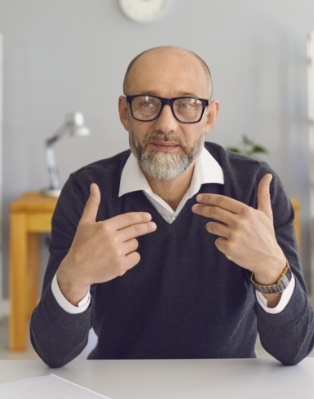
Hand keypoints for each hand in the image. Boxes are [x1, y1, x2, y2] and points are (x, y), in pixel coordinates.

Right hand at [57, 183, 156, 304]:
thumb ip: (92, 204)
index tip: (148, 217)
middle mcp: (112, 239)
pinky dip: (131, 257)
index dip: (140, 217)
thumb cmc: (81, 245)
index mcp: (105, 227)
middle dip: (147, 227)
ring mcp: (117, 253)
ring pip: (134, 244)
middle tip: (153, 225)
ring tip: (117, 248)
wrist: (76, 270)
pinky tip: (121, 258)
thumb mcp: (85, 223)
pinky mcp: (120, 266)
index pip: (128, 219)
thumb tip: (94, 185)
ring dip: (130, 244)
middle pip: (136, 230)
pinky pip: (136, 257)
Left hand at [192, 174, 285, 284]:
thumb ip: (263, 194)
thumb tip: (268, 175)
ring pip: (212, 226)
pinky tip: (229, 244)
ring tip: (217, 229)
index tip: (199, 198)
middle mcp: (240, 222)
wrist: (269, 260)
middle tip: (194, 208)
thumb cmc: (266, 235)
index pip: (222, 201)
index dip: (208, 198)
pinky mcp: (230, 248)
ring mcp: (234, 236)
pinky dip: (220, 242)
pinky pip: (217, 241)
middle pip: (214, 212)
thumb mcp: (266, 213)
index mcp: (247, 212)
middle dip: (202, 209)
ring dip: (211, 226)